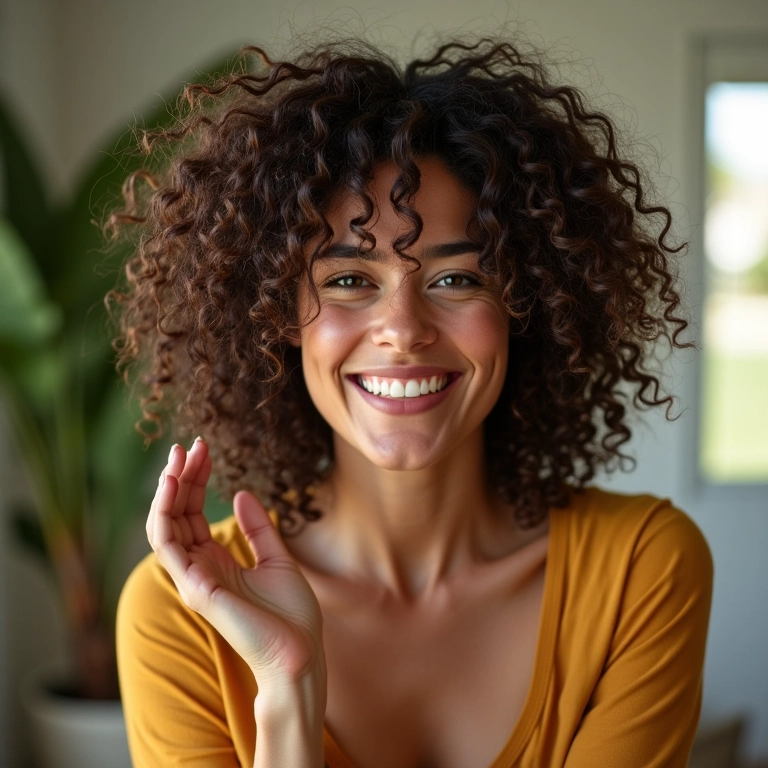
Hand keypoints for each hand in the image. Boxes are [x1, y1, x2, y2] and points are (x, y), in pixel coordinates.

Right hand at [146, 438, 325, 690]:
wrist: (301, 651)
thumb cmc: (291, 614)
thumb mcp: (277, 558)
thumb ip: (258, 529)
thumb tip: (240, 494)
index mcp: (215, 561)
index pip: (192, 513)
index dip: (194, 481)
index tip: (203, 449)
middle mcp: (198, 568)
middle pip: (176, 515)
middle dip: (179, 479)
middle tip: (188, 446)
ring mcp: (193, 580)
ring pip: (163, 528)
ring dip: (166, 493)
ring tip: (177, 461)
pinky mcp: (197, 590)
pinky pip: (168, 549)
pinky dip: (165, 517)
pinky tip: (175, 488)